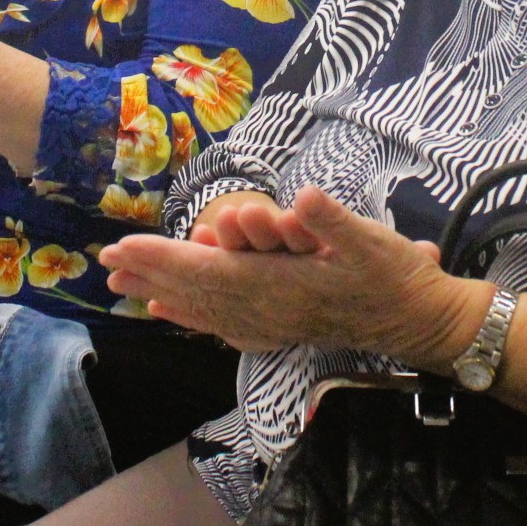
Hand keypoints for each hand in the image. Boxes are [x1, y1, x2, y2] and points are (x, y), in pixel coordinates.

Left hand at [102, 187, 481, 362]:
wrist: (420, 322)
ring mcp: (274, 322)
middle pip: (196, 292)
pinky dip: (191, 316)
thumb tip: (303, 199)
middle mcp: (270, 310)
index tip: (126, 246)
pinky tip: (172, 313)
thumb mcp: (374, 242)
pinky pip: (223, 324)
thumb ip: (335, 221)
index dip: (165, 258)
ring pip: (204, 309)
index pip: (209, 272)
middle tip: (106, 261)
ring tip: (125, 283)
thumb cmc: (398, 277)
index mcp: (283, 286)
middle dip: (150, 273)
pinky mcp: (281, 326)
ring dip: (162, 293)